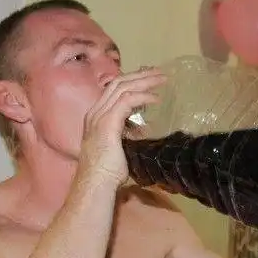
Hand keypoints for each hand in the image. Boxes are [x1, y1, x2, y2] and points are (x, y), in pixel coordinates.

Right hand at [78, 67, 165, 184]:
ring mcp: (99, 116)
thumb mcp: (120, 147)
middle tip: (159, 73)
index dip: (132, 82)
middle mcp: (95, 112)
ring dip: (144, 81)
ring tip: (162, 80)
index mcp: (95, 117)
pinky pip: (127, 100)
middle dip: (140, 76)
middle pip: (117, 83)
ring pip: (122, 87)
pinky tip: (156, 99)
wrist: (95, 184)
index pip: (113, 90)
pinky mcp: (107, 123)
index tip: (149, 80)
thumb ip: (128, 134)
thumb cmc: (108, 173)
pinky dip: (143, 97)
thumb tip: (144, 130)